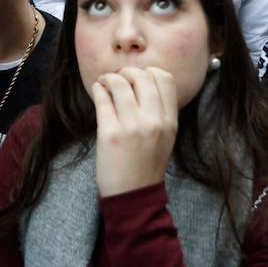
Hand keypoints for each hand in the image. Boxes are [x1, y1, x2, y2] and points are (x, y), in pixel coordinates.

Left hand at [92, 66, 178, 196]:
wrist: (134, 194)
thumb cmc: (147, 164)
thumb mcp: (166, 137)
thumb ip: (160, 111)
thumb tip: (144, 80)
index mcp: (170, 121)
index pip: (165, 78)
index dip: (149, 72)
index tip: (137, 79)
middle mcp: (153, 121)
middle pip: (141, 75)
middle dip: (126, 72)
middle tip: (118, 79)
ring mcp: (131, 127)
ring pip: (119, 82)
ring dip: (108, 78)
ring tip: (104, 84)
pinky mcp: (109, 133)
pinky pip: (102, 98)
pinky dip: (97, 89)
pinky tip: (98, 92)